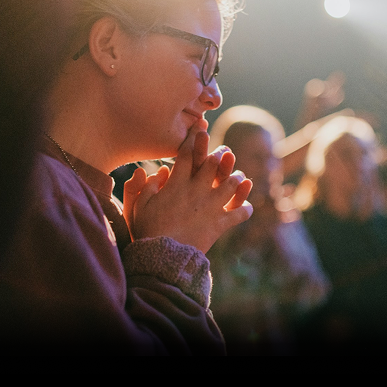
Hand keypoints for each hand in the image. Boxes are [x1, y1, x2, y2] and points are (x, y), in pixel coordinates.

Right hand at [128, 125, 252, 252]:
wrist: (163, 256)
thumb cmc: (148, 231)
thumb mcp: (139, 206)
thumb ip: (146, 186)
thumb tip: (158, 171)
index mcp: (177, 184)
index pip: (188, 154)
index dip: (195, 139)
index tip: (201, 130)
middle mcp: (197, 190)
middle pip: (214, 164)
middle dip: (221, 155)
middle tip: (226, 152)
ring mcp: (211, 206)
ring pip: (231, 185)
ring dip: (237, 179)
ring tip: (241, 178)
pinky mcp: (220, 224)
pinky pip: (239, 214)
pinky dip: (245, 209)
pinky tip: (247, 207)